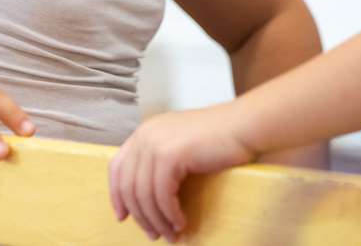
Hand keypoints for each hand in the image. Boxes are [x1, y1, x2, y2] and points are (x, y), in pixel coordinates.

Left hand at [109, 104, 252, 240]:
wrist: (243, 126)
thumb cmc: (219, 138)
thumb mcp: (180, 144)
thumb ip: (161, 160)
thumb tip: (148, 197)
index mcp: (145, 132)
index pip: (116, 167)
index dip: (116, 195)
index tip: (123, 216)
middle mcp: (146, 135)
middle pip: (128, 185)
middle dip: (140, 215)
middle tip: (153, 234)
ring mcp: (156, 143)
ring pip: (144, 194)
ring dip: (156, 220)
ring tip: (170, 234)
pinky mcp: (170, 155)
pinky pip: (163, 195)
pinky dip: (170, 214)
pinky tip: (181, 222)